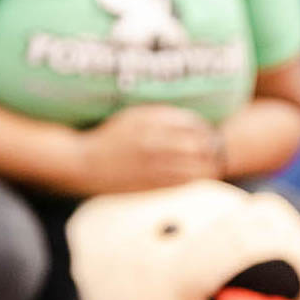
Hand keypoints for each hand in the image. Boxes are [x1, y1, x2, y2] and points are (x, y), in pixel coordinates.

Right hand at [72, 105, 222, 194]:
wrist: (85, 164)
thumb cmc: (111, 138)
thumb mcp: (134, 117)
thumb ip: (162, 116)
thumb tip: (193, 121)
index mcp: (150, 121)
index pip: (192, 123)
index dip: (204, 129)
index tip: (207, 132)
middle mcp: (154, 141)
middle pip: (199, 145)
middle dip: (210, 147)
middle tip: (214, 149)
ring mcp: (154, 164)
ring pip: (196, 166)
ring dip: (207, 165)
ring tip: (211, 164)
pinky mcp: (153, 183)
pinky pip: (184, 182)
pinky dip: (195, 178)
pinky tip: (197, 176)